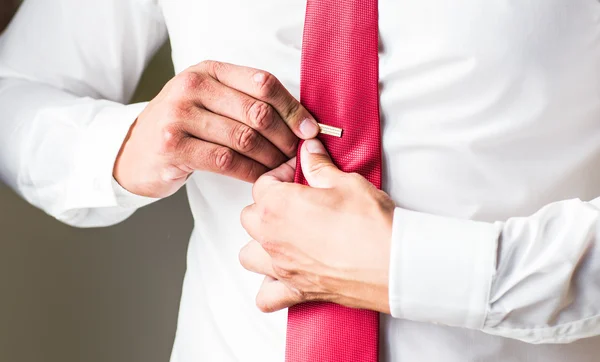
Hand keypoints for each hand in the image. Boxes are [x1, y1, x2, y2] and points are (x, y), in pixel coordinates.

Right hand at [114, 61, 319, 197]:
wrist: (133, 151)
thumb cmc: (182, 127)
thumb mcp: (209, 102)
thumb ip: (246, 102)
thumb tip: (301, 122)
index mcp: (208, 70)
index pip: (263, 83)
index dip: (292, 108)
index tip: (309, 129)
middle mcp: (192, 87)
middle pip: (257, 111)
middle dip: (286, 137)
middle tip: (298, 155)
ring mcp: (179, 116)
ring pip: (244, 138)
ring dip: (271, 158)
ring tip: (283, 169)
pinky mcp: (173, 147)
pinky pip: (227, 161)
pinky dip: (251, 172)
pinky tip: (261, 179)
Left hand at [239, 139, 394, 313]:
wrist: (394, 263)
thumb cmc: (371, 224)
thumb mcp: (346, 182)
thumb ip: (319, 166)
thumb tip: (309, 151)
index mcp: (278, 206)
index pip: (263, 183)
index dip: (283, 173)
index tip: (302, 172)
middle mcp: (272, 238)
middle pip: (250, 216)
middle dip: (268, 204)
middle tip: (296, 199)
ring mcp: (282, 267)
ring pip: (249, 254)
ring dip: (260, 243)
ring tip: (285, 235)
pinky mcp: (297, 290)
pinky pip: (266, 296)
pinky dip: (269, 287)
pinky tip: (284, 275)